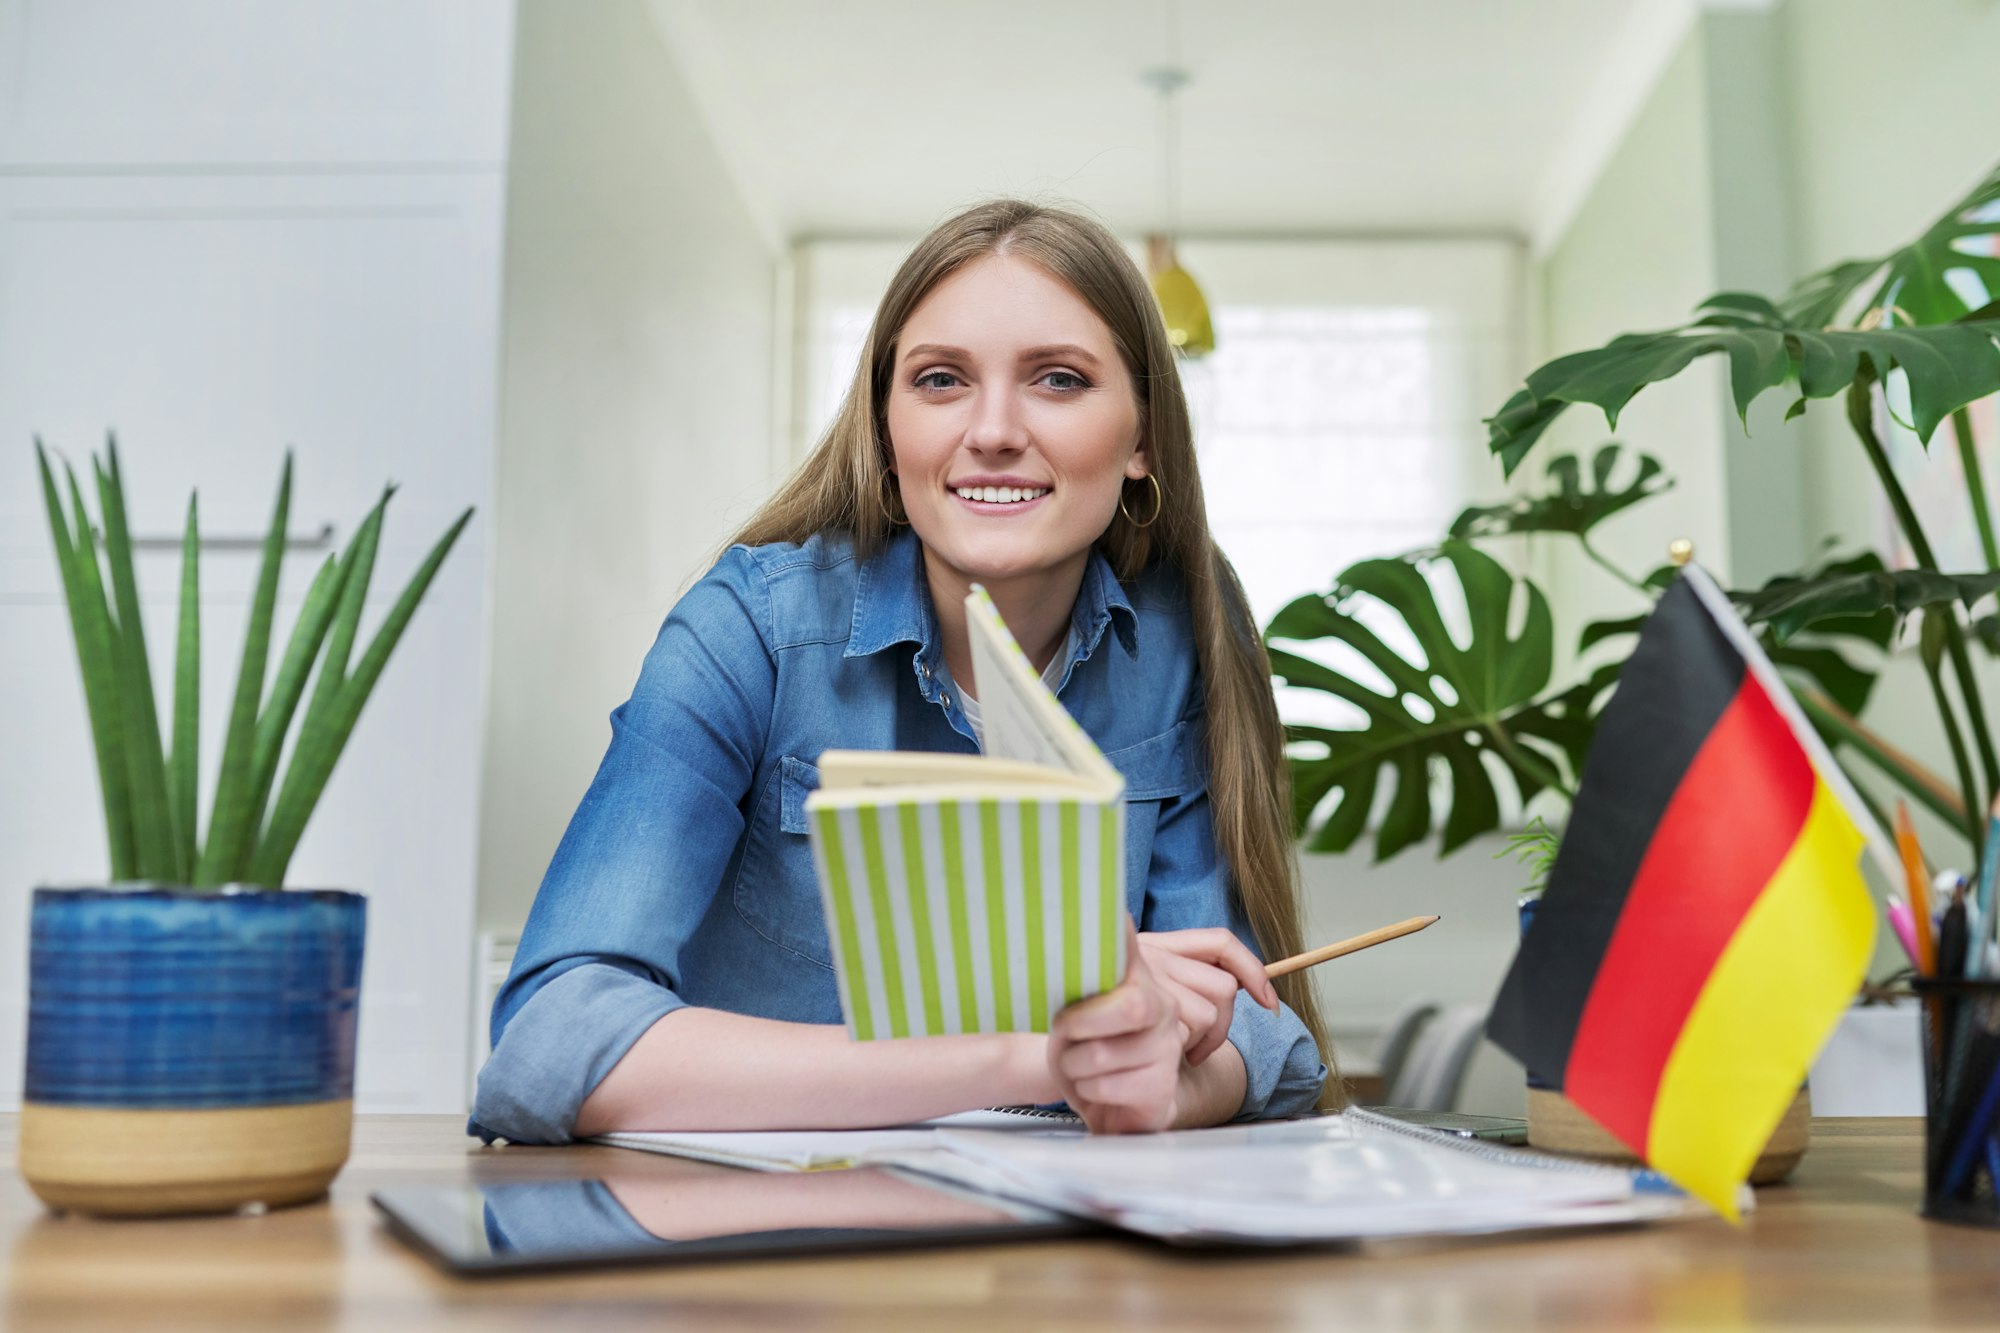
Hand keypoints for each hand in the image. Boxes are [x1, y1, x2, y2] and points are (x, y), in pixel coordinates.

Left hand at [1047, 919, 1185, 1133]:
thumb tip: (1110, 914)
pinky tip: (1093, 1086)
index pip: (1199, 947)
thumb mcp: (1073, 992)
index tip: (1166, 947)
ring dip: (1072, 1062)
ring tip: (1076, 1063)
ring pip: (1103, 1052)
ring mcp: (1169, 1048)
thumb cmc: (1077, 1039)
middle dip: (1081, 1020)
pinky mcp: (1163, 1086)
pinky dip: (1085, 1088)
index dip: (1211, 943)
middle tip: (1062, 1026)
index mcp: (1147, 975)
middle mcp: (1166, 1007)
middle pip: (1134, 1005)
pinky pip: (1108, 1086)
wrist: (1084, 1091)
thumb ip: (1090, 958)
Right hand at [1136, 927, 1280, 1065]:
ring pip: (1208, 1014)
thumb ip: (1187, 978)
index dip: (1253, 970)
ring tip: (1176, 1053)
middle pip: (1224, 985)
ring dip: (1199, 1042)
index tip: (1269, 1002)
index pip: (1221, 942)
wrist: (1058, 1047)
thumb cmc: (1122, 1024)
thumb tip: (1261, 991)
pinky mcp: (1134, 1013)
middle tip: (1199, 1049)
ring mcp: (1140, 981)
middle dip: (1221, 1026)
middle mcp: (1146, 954)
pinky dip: (1183, 1051)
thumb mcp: (1147, 990)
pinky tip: (1163, 1059)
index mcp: (1152, 944)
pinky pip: (1184, 1035)